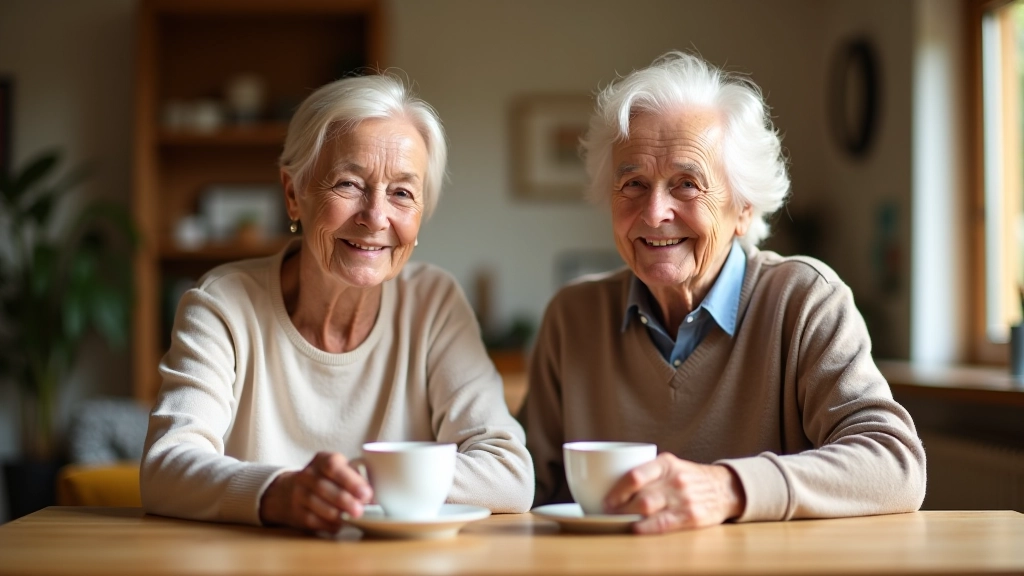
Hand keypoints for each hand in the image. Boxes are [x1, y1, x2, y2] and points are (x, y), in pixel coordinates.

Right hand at [258, 451, 372, 531]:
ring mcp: (298, 493)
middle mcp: (307, 475)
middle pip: (323, 486)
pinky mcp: (295, 512)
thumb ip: (356, 478)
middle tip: (360, 510)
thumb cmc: (327, 480)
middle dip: (344, 499)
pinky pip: (311, 519)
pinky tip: (339, 525)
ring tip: (352, 518)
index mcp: (322, 460)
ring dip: (336, 513)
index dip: (350, 480)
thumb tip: (375, 496)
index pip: (333, 466)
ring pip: (315, 503)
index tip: (366, 493)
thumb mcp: (338, 471)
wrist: (289, 491)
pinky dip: (327, 523)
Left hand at [604, 452, 744, 533]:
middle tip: (608, 513)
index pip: (635, 475)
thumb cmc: (689, 478)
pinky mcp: (691, 516)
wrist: (724, 488)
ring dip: (628, 517)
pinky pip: (663, 524)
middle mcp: (675, 480)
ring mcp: (684, 499)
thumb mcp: (671, 466)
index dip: (617, 490)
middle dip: (619, 508)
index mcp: (666, 463)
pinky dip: (645, 528)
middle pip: (640, 496)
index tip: (606, 499)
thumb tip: (611, 483)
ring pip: (648, 509)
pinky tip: (635, 529)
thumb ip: (647, 471)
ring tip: (618, 520)